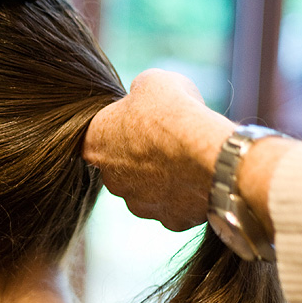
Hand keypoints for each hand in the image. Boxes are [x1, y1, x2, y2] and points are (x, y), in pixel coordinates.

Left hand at [83, 69, 234, 230]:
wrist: (207, 151)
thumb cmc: (173, 112)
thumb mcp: (151, 82)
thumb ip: (138, 92)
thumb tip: (142, 96)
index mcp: (94, 144)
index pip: (99, 137)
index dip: (122, 128)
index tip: (142, 121)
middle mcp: (109, 180)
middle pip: (122, 167)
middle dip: (142, 156)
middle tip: (168, 140)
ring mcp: (138, 204)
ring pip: (148, 190)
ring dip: (163, 178)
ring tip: (188, 158)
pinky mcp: (168, 221)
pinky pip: (175, 207)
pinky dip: (186, 196)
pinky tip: (200, 178)